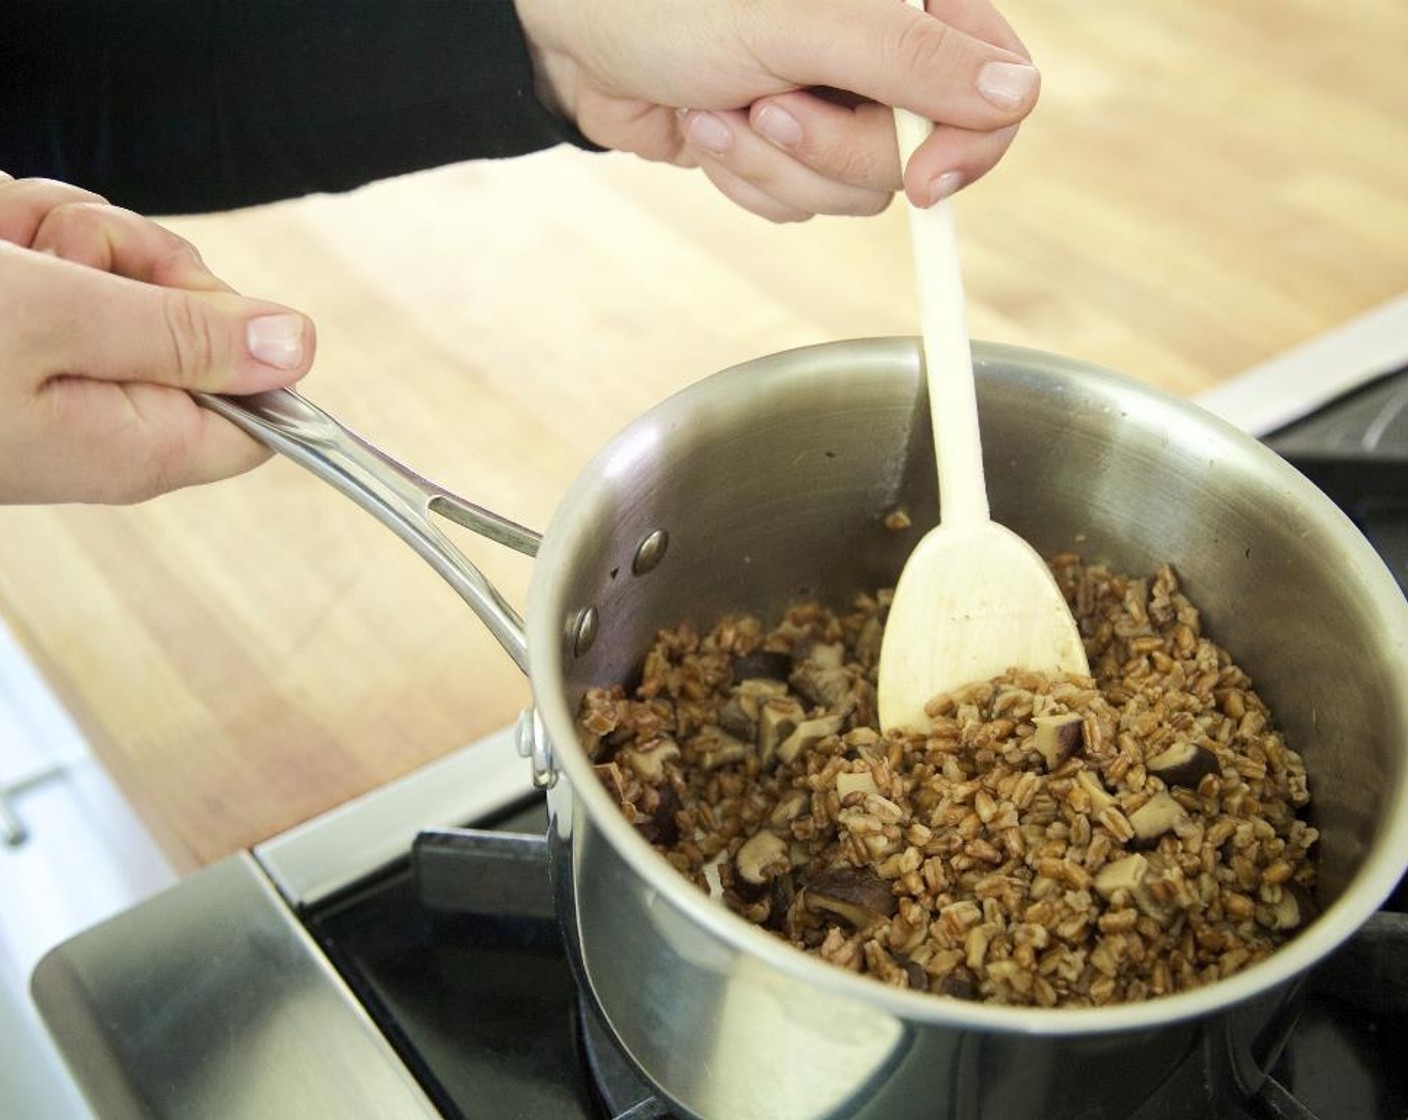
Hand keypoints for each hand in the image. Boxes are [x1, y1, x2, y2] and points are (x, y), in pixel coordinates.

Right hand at [0, 174, 314, 503]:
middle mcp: (107, 417)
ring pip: (116, 269)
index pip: (262, 408)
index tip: (180, 294)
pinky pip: (57, 256)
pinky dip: (20, 231)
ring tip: (3, 252)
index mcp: (140, 444)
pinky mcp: (21, 331)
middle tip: (57, 258)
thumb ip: (179, 333)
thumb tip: (296, 347)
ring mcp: (60, 373)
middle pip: (193, 313)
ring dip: (59, 232)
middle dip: (124, 255)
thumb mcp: (57, 324)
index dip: (241, 332)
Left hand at [516, 0, 1037, 220]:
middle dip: (826, 151)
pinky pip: (798, 204)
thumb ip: (909, 58)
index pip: (992, 81)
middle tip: (768, 106)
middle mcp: (878, 54)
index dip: (970, 143)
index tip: (926, 181)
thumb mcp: (800, 21)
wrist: (573, 35)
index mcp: (902, 1)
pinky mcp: (786, 150)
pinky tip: (710, 128)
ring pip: (852, 193)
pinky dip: (749, 181)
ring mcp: (832, 106)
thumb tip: (1014, 95)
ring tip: (722, 106)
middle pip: (913, 158)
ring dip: (774, 166)